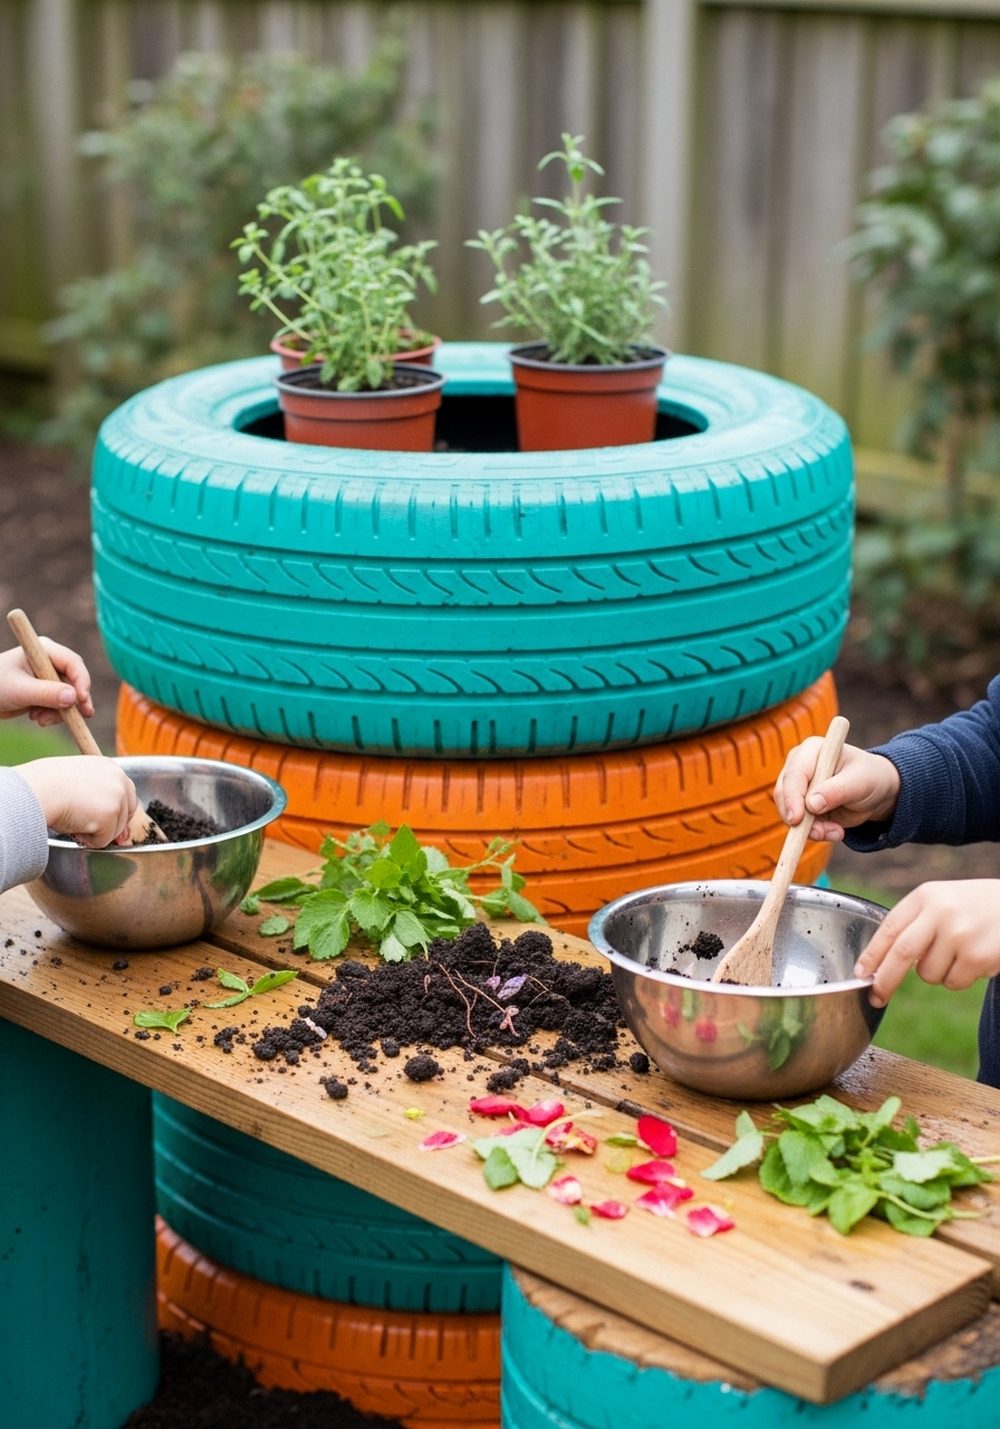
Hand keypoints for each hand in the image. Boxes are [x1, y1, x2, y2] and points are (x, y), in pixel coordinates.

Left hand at [0, 641, 94, 726]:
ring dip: (60, 711)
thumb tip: (74, 698)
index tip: (81, 700)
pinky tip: (37, 718)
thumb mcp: (20, 690)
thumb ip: (46, 694)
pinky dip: (53, 714)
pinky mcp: (45, 692)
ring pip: (69, 696)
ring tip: (40, 720)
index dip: (81, 681)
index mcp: (43, 650)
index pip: (72, 662)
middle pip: (75, 680)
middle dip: (76, 700)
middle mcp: (49, 662)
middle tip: (83, 715)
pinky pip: (61, 705)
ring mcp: (48, 678)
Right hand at [16, 756, 137, 846]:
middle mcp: (119, 779)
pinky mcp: (111, 815)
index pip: (125, 794)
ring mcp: (118, 797)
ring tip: (73, 820)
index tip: (102, 820)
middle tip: (87, 826)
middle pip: (127, 813)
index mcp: (110, 767)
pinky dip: (88, 840)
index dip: (115, 812)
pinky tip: (73, 827)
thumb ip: (97, 795)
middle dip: (110, 825)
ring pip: (115, 830)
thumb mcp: (78, 782)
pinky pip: (103, 840)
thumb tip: (114, 825)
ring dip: (95, 832)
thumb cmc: (48, 786)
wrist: (38, 789)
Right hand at [773, 738, 900, 842]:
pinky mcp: (803, 807)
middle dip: (800, 819)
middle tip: (821, 833)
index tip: (797, 819)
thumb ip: (836, 791)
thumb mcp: (860, 782)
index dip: (792, 797)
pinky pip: (800, 825)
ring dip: (812, 829)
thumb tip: (811, 805)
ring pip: (790, 813)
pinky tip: (836, 831)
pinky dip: (817, 833)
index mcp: (811, 751)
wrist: (878, 792)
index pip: (794, 774)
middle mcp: (799, 767)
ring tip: (837, 832)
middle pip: (784, 794)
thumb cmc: (870, 777)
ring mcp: (799, 788)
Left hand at [854, 880, 999, 1006]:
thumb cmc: (975, 906)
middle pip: (900, 953)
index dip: (872, 953)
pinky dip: (959, 978)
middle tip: (876, 995)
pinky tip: (974, 958)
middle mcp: (940, 912)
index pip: (889, 927)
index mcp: (925, 896)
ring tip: (957, 953)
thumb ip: (915, 923)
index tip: (860, 972)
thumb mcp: (942, 900)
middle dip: (885, 980)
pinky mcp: (977, 956)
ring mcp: (959, 934)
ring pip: (928, 974)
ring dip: (936, 973)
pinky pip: (953, 982)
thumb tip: (882, 962)